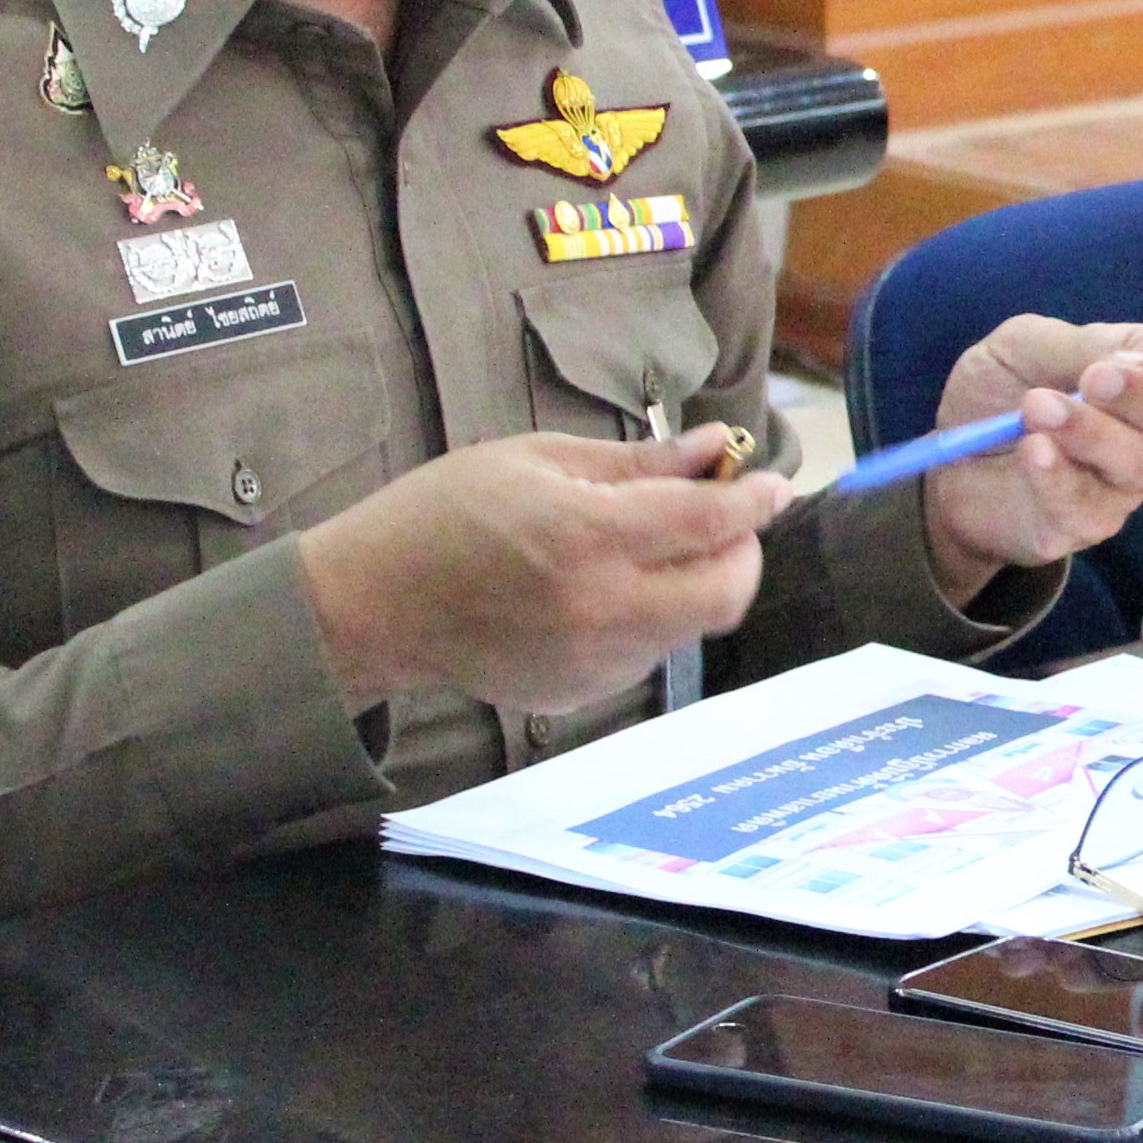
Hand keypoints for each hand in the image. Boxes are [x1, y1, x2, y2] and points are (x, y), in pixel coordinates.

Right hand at [298, 430, 793, 715]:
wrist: (370, 607)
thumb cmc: (444, 514)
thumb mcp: (537, 459)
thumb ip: (636, 463)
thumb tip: (714, 448)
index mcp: (585, 537)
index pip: (707, 521)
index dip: (754, 498)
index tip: (772, 482)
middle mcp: (599, 608)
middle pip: (725, 592)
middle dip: (740, 549)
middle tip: (721, 519)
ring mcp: (591, 661)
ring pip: (692, 626)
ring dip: (696, 583)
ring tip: (653, 549)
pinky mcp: (579, 694)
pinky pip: (648, 653)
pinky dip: (653, 617)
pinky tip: (607, 590)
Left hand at [912, 313, 1142, 611]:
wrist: (947, 463)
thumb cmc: (1000, 394)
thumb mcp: (1028, 344)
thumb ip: (1083, 345)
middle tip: (1096, 380)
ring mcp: (1123, 485)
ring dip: (1093, 430)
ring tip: (1037, 408)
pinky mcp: (1084, 526)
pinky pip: (1090, 506)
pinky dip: (1060, 473)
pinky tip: (1032, 450)